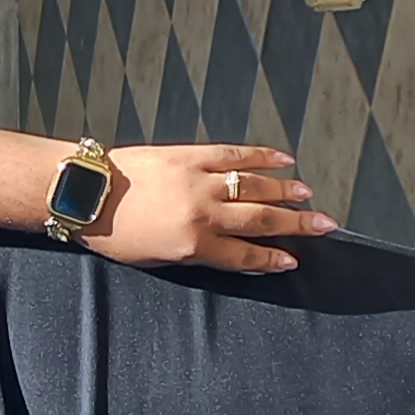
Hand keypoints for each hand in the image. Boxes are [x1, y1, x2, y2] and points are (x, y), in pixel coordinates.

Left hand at [88, 145, 330, 272]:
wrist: (87, 193)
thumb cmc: (115, 233)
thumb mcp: (156, 259)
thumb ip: (196, 254)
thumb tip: (230, 252)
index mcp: (193, 245)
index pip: (245, 255)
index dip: (273, 258)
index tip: (296, 258)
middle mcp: (203, 214)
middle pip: (261, 221)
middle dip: (297, 225)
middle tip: (326, 225)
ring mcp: (200, 181)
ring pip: (255, 186)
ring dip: (287, 191)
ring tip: (309, 195)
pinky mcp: (192, 155)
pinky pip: (235, 155)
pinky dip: (262, 155)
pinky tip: (284, 158)